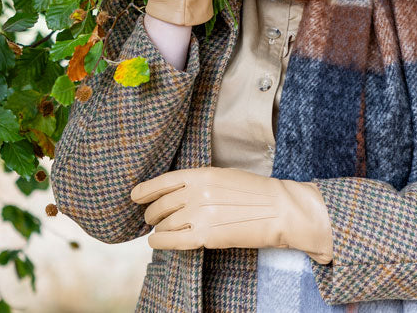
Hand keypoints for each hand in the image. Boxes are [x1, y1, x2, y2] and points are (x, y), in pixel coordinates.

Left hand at [129, 166, 333, 263]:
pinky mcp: (206, 236)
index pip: (165, 181)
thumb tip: (179, 193)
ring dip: (158, 229)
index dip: (146, 190)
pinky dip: (160, 242)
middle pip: (161, 206)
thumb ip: (201, 182)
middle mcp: (198, 193)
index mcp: (203, 174)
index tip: (135, 196)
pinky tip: (156, 242)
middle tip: (152, 218)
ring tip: (159, 231)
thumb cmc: (258, 192)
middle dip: (152, 214)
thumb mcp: (226, 176)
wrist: (281, 209)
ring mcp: (201, 215)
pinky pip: (172, 241)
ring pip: (164, 225)